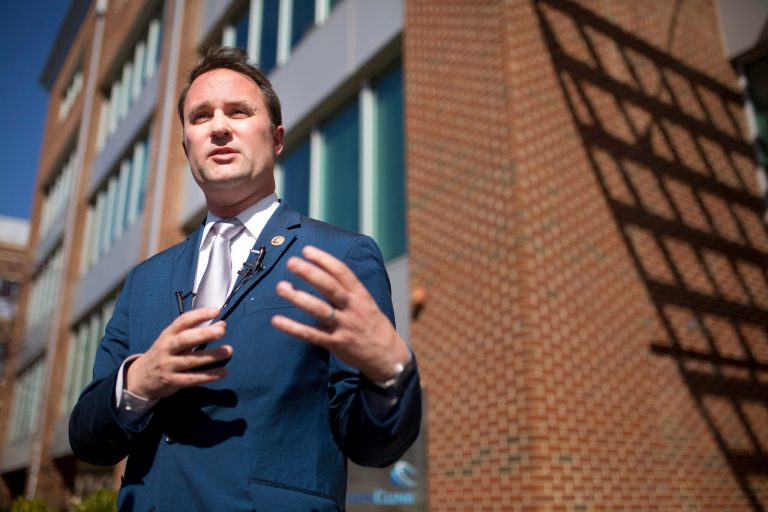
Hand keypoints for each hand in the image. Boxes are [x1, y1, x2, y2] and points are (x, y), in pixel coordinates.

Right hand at [125, 307, 232, 400]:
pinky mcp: (172, 381)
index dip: (199, 315)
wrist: (139, 378)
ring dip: (211, 356)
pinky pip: (192, 379)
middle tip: (222, 331)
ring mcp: (168, 366)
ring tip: (229, 351)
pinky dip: (209, 376)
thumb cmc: (163, 354)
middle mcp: (167, 348)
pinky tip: (223, 372)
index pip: (182, 321)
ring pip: (191, 360)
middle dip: (204, 334)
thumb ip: (194, 333)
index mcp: (167, 335)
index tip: (216, 311)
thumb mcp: (172, 340)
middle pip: (185, 340)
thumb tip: (222, 325)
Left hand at [271, 245, 410, 381]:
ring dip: (298, 297)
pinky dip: (293, 328)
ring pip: (319, 309)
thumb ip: (349, 290)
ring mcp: (344, 326)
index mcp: (361, 295)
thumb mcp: (367, 303)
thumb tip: (325, 272)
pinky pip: (311, 335)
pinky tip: (277, 321)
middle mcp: (353, 308)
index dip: (324, 260)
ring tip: (281, 286)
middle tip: (291, 262)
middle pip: (329, 286)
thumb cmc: (373, 326)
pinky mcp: (336, 344)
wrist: (388, 356)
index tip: (307, 250)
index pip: (342, 272)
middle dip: (310, 273)